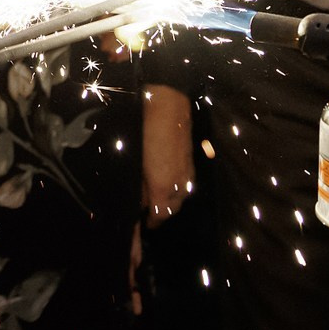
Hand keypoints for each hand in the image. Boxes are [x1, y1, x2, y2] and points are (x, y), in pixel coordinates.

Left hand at [142, 84, 195, 224]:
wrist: (168, 106)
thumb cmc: (146, 133)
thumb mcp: (137, 164)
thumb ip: (140, 188)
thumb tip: (141, 203)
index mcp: (163, 187)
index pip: (160, 215)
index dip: (151, 221)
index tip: (143, 223)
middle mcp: (180, 184)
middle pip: (172, 210)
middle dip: (160, 214)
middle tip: (147, 213)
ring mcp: (188, 173)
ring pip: (180, 197)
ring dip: (169, 202)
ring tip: (155, 198)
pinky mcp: (190, 163)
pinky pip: (185, 185)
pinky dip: (176, 189)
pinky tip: (167, 182)